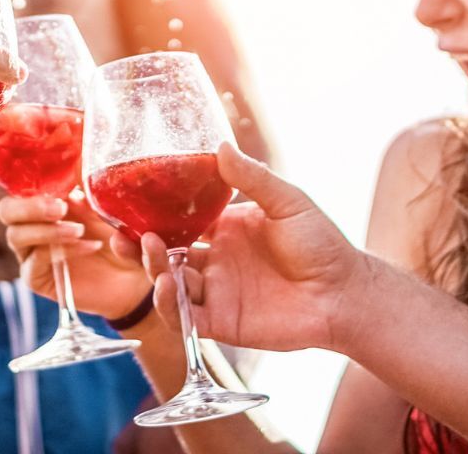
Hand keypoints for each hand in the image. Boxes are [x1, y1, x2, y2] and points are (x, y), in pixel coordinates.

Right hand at [0, 192, 150, 319]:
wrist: (130, 276)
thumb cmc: (118, 236)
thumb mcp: (109, 209)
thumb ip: (92, 193)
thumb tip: (78, 176)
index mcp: (45, 200)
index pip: (21, 186)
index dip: (33, 180)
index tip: (62, 181)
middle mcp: (32, 224)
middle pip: (6, 210)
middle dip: (29, 206)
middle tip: (60, 208)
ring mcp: (30, 252)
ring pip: (16, 235)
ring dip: (47, 230)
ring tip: (79, 230)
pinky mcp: (35, 277)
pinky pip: (35, 261)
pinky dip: (62, 252)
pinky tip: (89, 247)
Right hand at [136, 143, 357, 352]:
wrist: (345, 294)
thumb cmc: (322, 244)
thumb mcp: (287, 201)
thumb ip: (252, 178)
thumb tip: (219, 144)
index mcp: (225, 228)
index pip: (179, 218)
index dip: (152, 214)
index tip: (130, 202)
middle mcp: (215, 259)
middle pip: (165, 253)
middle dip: (138, 245)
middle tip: (122, 234)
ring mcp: (216, 291)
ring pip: (169, 283)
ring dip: (153, 269)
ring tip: (151, 251)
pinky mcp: (222, 322)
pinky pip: (185, 317)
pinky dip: (169, 304)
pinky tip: (167, 285)